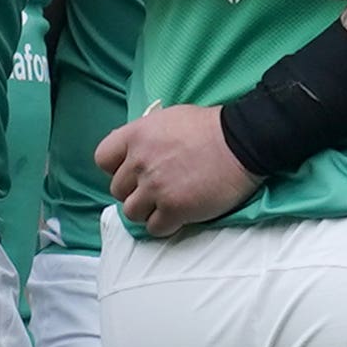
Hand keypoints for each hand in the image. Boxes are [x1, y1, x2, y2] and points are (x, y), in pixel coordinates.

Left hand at [99, 104, 261, 235]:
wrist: (244, 141)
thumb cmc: (212, 127)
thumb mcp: (169, 118)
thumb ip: (146, 136)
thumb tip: (135, 151)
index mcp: (136, 136)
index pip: (103, 159)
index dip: (116, 168)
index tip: (133, 172)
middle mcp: (139, 162)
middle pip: (117, 189)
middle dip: (135, 191)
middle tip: (157, 190)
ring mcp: (155, 188)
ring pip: (132, 212)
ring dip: (147, 211)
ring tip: (167, 205)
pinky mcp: (174, 209)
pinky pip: (154, 228)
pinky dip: (164, 225)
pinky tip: (179, 216)